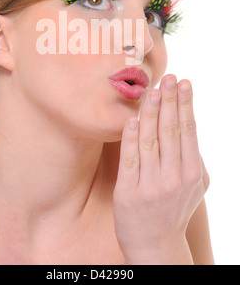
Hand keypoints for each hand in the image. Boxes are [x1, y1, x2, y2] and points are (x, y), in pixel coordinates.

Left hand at [113, 75, 209, 264]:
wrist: (156, 246)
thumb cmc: (175, 209)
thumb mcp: (195, 186)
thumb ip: (193, 158)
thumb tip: (187, 124)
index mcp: (192, 174)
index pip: (188, 131)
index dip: (185, 104)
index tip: (183, 82)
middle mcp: (174, 179)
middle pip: (171, 131)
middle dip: (170, 101)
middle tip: (169, 78)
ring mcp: (151, 186)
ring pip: (151, 141)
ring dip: (151, 113)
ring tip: (152, 92)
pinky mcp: (128, 192)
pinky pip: (130, 159)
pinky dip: (131, 138)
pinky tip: (132, 120)